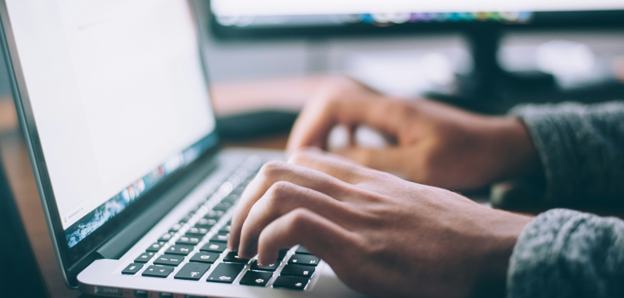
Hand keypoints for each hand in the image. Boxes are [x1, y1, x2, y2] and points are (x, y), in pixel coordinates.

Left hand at [228, 149, 532, 297]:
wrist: (493, 249)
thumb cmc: (457, 233)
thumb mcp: (412, 204)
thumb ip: (378, 202)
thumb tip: (357, 218)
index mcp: (366, 181)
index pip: (302, 160)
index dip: (268, 183)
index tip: (259, 210)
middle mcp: (354, 191)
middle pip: (277, 171)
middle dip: (243, 203)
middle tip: (238, 234)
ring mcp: (355, 216)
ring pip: (277, 192)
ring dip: (246, 223)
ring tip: (245, 250)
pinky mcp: (358, 247)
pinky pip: (294, 226)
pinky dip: (268, 241)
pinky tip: (268, 261)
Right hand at [287, 77, 538, 189]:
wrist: (500, 147)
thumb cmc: (469, 155)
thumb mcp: (422, 166)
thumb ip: (377, 161)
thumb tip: (336, 161)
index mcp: (391, 110)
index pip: (333, 103)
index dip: (310, 128)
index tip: (300, 156)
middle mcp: (388, 106)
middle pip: (331, 104)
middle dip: (311, 131)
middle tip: (302, 162)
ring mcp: (393, 114)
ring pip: (343, 114)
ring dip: (325, 135)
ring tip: (316, 163)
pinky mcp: (398, 125)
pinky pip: (359, 124)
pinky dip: (343, 139)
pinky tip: (345, 159)